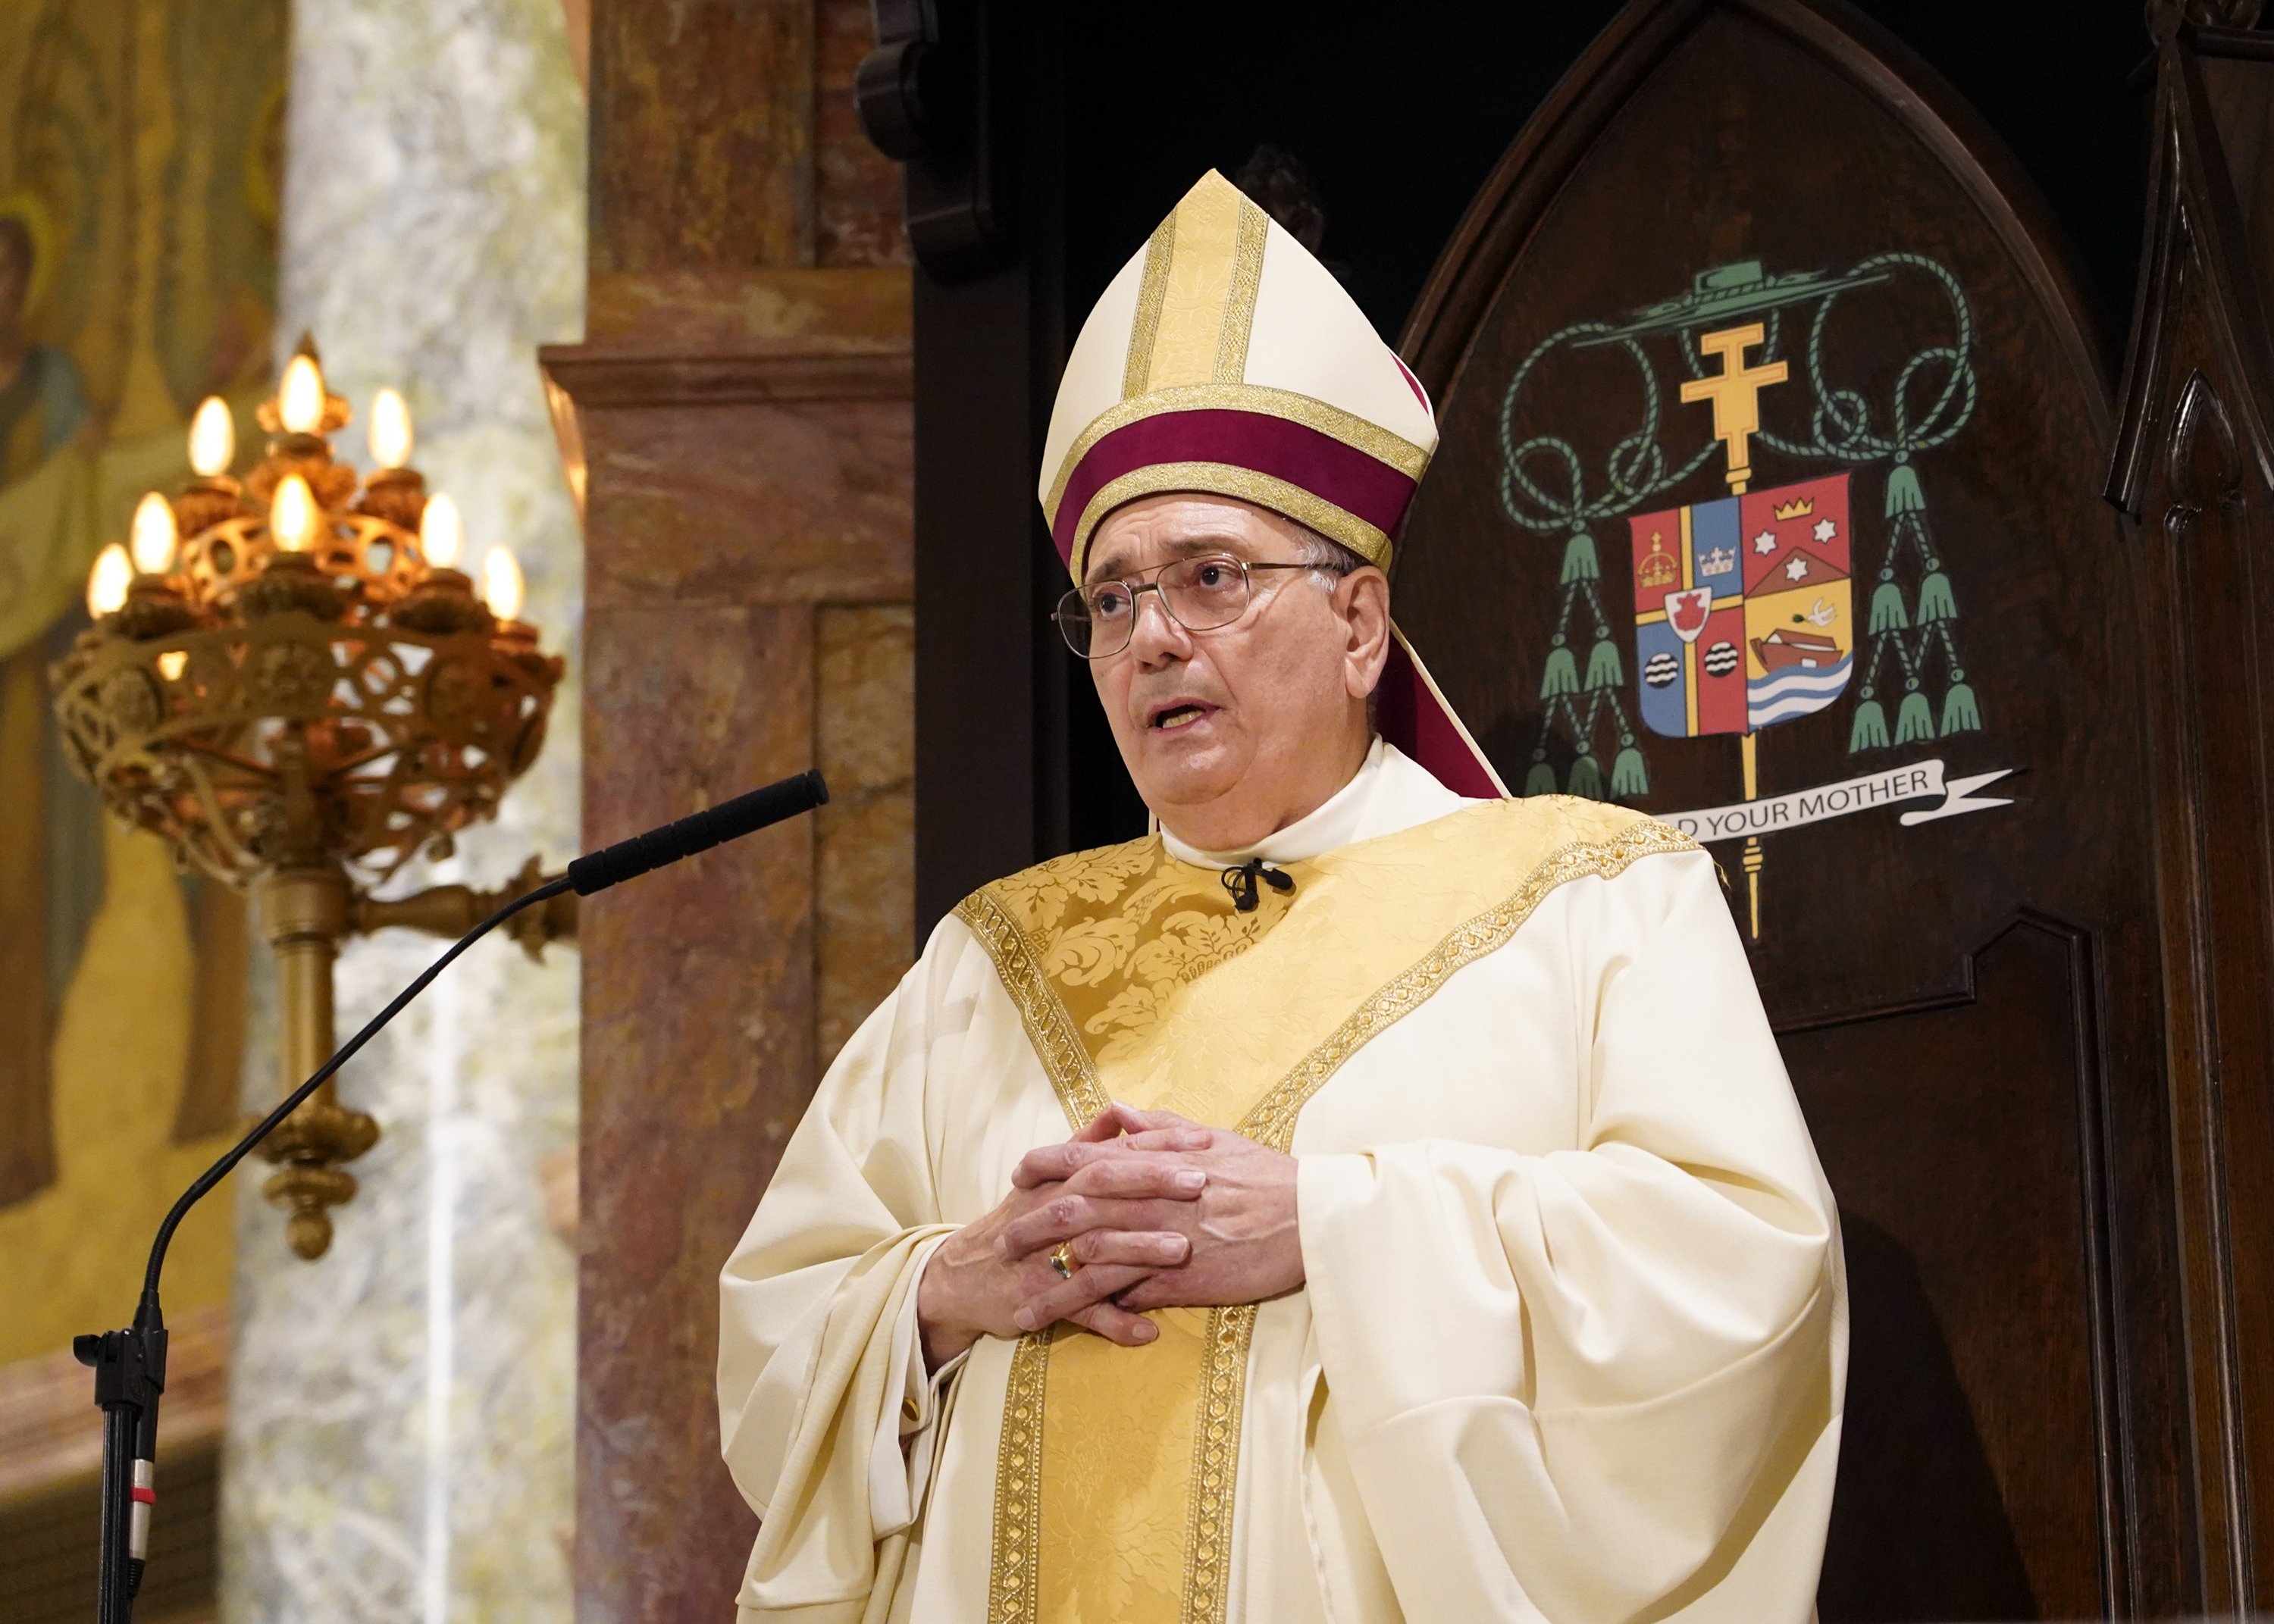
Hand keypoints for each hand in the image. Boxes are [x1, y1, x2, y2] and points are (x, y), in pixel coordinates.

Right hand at [915, 1112, 1212, 1366]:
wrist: (964, 1275)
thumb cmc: (1017, 1222)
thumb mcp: (1047, 1179)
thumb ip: (1087, 1145)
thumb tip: (1120, 1111)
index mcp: (1062, 1180)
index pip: (1114, 1153)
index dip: (1158, 1145)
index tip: (1204, 1140)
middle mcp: (1054, 1212)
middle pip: (1104, 1189)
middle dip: (1152, 1183)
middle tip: (1200, 1181)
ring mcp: (1047, 1258)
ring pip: (1094, 1250)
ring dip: (1138, 1250)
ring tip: (1183, 1250)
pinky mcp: (1041, 1301)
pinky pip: (1081, 1313)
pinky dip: (1114, 1323)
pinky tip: (1150, 1332)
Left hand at [999, 1105, 1303, 1326]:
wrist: (1310, 1217)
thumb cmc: (1266, 1175)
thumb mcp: (1211, 1137)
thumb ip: (1160, 1128)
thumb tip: (1119, 1115)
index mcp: (1157, 1159)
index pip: (1086, 1158)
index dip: (1046, 1165)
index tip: (1018, 1172)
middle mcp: (1151, 1198)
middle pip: (1075, 1210)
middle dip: (1032, 1226)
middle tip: (1001, 1242)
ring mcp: (1162, 1241)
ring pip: (1092, 1260)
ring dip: (1052, 1283)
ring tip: (1021, 1302)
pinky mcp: (1179, 1281)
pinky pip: (1127, 1296)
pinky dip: (1097, 1310)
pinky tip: (1071, 1323)